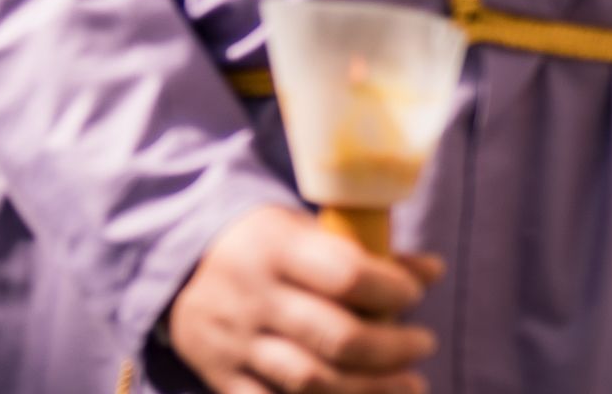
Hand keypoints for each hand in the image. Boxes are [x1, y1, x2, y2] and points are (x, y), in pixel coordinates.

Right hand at [165, 205, 443, 392]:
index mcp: (271, 247)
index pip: (346, 275)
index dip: (393, 290)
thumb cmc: (261, 248)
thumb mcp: (301, 232)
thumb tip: (433, 270)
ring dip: (374, 390)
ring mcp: (234, 342)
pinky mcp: (223, 378)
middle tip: (421, 344)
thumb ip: (364, 253)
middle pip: (337, 338)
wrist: (178, 268)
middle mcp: (250, 295)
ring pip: (313, 381)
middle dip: (393, 349)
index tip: (411, 294)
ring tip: (409, 383)